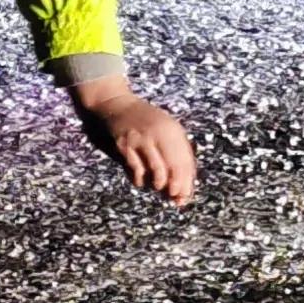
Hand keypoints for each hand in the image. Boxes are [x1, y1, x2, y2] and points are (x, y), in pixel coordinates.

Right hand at [69, 73, 199, 202]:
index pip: (185, 160)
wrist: (117, 105)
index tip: (185, 195)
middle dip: (175, 186)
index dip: (186, 181)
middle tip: (174, 197)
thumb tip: (184, 180)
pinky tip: (141, 181)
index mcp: (173, 130)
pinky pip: (136, 169)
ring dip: (159, 184)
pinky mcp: (125, 146)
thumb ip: (176, 150)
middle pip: (174, 167)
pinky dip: (140, 180)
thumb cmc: (146, 120)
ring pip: (156, 170)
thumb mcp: (167, 128)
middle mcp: (159, 134)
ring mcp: (141, 140)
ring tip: (157, 186)